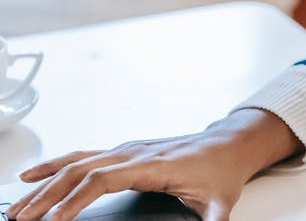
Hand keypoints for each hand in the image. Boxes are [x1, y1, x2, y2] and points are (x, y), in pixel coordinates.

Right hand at [6, 109, 301, 220]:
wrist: (230, 145)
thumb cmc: (223, 172)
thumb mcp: (221, 202)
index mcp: (153, 165)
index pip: (103, 179)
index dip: (75, 199)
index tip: (53, 220)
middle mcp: (135, 153)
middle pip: (80, 169)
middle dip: (47, 195)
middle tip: (21, 218)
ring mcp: (128, 149)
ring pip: (76, 161)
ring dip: (44, 182)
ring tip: (18, 204)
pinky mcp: (125, 151)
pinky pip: (83, 155)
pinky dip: (55, 165)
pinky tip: (33, 175)